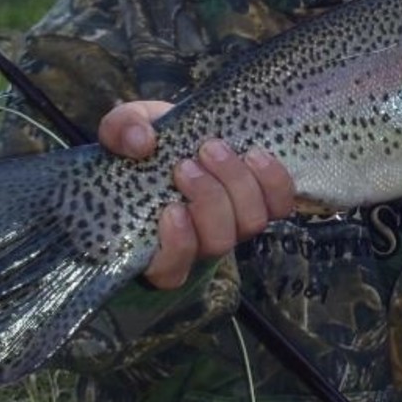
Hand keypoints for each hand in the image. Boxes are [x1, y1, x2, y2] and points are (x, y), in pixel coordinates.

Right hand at [98, 99, 296, 290]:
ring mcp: (235, 224)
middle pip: (217, 243)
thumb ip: (121, 130)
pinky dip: (272, 181)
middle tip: (187, 164)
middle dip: (207, 200)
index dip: (177, 247)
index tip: (172, 209)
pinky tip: (254, 155)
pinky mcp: (264, 203)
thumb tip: (140, 143)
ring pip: (250, 224)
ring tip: (213, 149)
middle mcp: (201, 243)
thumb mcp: (124, 129)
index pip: (169, 272)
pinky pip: (280, 205)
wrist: (185, 131)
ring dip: (235, 184)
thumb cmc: (149, 142)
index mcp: (159, 242)